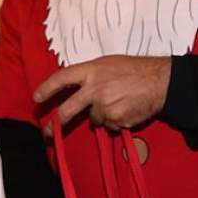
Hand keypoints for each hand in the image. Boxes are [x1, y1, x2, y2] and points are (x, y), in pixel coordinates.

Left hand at [34, 55, 171, 132]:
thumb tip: (79, 89)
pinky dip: (116, 121)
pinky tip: (127, 109)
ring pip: (94, 119)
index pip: (62, 78)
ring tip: (120, 102)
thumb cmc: (136, 69)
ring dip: (102, 116)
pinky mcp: (116, 119)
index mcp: (91, 70)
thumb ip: (92, 76)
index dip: (47, 88)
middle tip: (48, 133)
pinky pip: (110, 125)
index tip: (37, 98)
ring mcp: (104, 106)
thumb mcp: (109, 64)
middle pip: (68, 110)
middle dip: (57, 124)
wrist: (161, 81)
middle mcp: (94, 88)